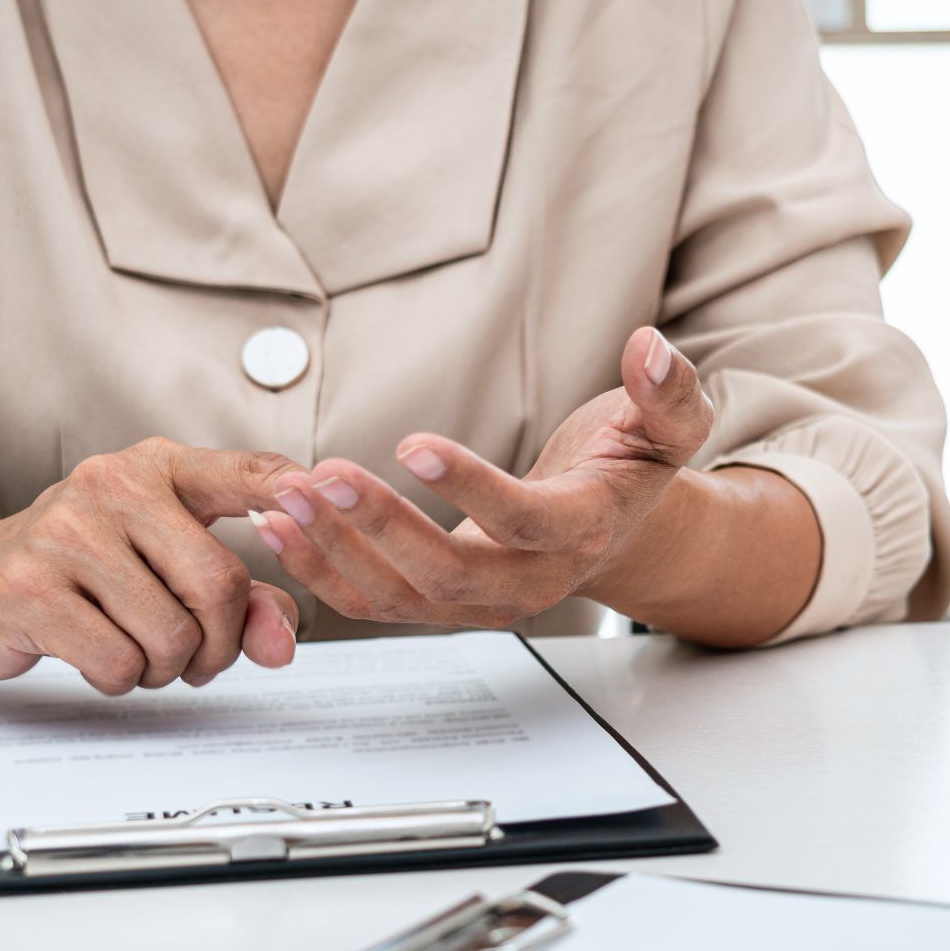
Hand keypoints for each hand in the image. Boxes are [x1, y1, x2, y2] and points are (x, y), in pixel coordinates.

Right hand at [0, 438, 302, 693]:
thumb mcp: (167, 567)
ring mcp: (65, 533)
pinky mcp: (28, 588)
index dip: (287, 488)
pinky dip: (122, 679)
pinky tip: (101, 657)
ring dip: (168, 668)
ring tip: (141, 652)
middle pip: (219, 584)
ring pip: (171, 634)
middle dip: (219, 644)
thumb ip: (244, 602)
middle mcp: (113, 485)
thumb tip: (284, 644)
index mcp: (157, 469)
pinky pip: (118, 661)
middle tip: (198, 658)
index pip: (242, 471)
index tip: (323, 494)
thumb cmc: (87, 569)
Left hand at [248, 328, 713, 628]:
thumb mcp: (668, 427)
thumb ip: (667, 392)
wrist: (615, 528)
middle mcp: (531, 582)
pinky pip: (375, 603)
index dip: (468, 487)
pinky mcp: (441, 604)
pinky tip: (281, 528)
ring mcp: (483, 603)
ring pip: (401, 597)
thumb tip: (651, 346)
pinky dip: (323, 572)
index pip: (522, 521)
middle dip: (382, 527)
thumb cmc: (627, 469)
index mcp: (581, 532)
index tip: (411, 442)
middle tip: (327, 475)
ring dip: (337, 552)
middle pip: (449, 575)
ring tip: (289, 498)